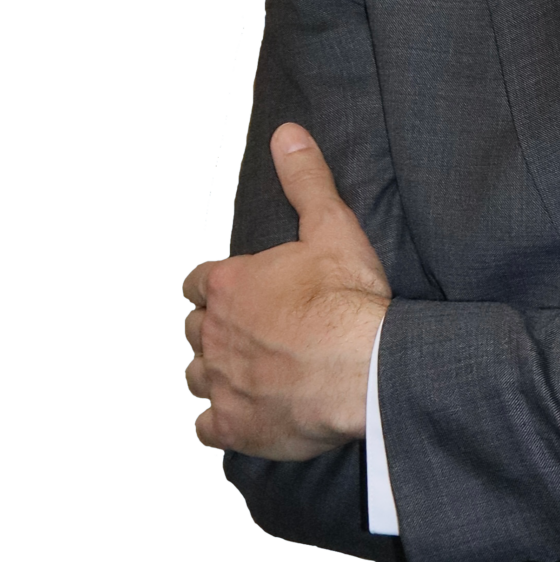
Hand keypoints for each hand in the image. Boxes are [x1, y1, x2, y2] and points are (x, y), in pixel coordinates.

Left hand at [184, 126, 389, 459]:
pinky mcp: (234, 426)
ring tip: (245, 373)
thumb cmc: (348, 298)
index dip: (215, 286)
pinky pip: (206, 428)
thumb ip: (306, 181)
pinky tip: (242, 417)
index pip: (197, 282)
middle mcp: (213, 333)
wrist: (363, 367)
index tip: (237, 292)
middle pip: (193, 330)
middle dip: (214, 329)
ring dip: (214, 373)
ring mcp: (219, 383)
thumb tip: (287, 133)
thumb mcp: (332, 228)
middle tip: (250, 332)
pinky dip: (219, 422)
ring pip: (195, 377)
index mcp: (229, 284)